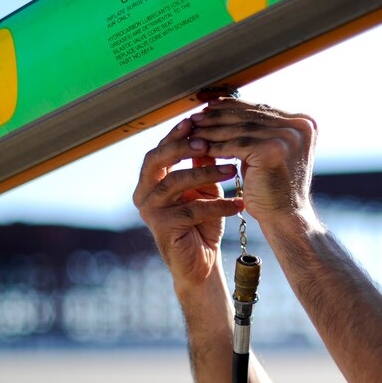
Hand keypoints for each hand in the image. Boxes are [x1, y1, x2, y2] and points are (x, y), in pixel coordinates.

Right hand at [133, 116, 241, 290]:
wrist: (202, 262)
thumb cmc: (203, 223)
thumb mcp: (204, 188)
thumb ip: (202, 164)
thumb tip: (211, 132)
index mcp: (150, 180)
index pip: (159, 150)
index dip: (176, 134)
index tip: (196, 120)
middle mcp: (143, 194)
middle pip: (156, 160)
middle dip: (181, 147)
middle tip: (207, 142)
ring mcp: (150, 211)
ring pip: (175, 183)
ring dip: (206, 173)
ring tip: (233, 170)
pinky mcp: (162, 228)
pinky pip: (192, 209)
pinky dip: (219, 205)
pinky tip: (238, 203)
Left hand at [186, 98, 318, 227]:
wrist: (286, 217)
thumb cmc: (275, 187)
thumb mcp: (269, 152)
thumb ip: (258, 130)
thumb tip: (227, 106)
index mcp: (304, 123)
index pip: (261, 109)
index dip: (233, 106)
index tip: (209, 106)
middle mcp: (300, 126)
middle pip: (250, 116)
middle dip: (220, 116)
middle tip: (196, 116)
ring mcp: (287, 137)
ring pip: (240, 129)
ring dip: (213, 130)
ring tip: (193, 131)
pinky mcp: (271, 150)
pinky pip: (235, 145)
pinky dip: (216, 146)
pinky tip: (200, 148)